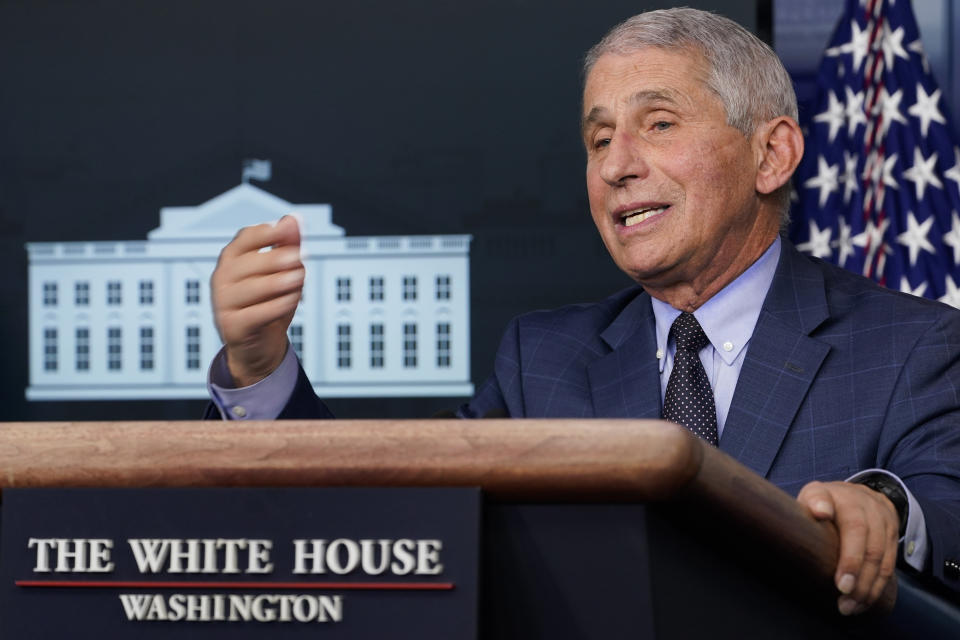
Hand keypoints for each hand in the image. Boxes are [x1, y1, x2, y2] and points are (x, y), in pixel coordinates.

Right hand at [211, 215, 303, 386]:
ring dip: (279, 282)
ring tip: (299, 277)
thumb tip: (292, 219)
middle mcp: (222, 278)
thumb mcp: (281, 272)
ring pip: (253, 288)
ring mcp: (223, 303)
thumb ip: (287, 245)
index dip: (266, 233)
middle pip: (249, 262)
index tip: (287, 230)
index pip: (246, 238)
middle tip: (299, 257)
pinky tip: (293, 299)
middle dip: (276, 259)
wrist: (259, 345)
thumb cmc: (269, 303)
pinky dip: (278, 306)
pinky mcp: (232, 326)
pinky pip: (257, 313)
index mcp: (232, 259)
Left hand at [797, 481, 898, 614]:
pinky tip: (864, 601)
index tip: (841, 584)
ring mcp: (885, 522)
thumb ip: (813, 500)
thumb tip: (820, 511)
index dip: (851, 559)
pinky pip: (890, 565)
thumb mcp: (814, 494)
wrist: (854, 493)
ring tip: (851, 607)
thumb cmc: (824, 500)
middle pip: (872, 550)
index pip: (855, 529)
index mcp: (847, 499)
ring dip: (869, 589)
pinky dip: (878, 586)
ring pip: (883, 561)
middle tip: (844, 603)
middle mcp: (871, 509)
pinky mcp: (893, 535)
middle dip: (860, 581)